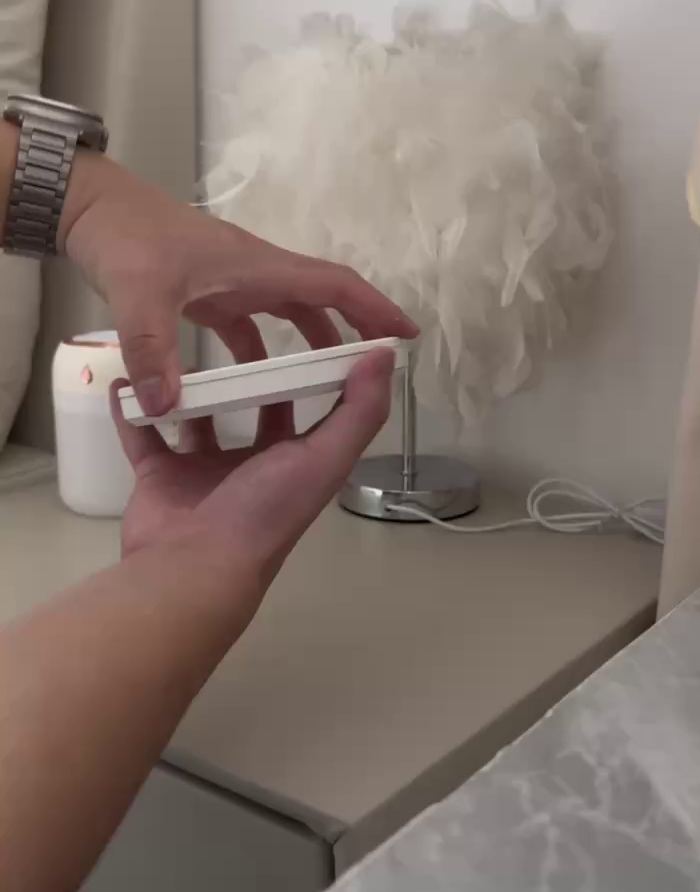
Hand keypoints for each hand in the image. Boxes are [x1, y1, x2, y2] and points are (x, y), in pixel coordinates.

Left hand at [62, 152, 416, 416]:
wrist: (88, 208)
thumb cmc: (124, 239)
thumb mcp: (137, 296)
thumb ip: (151, 352)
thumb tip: (166, 408)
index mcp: (256, 268)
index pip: (332, 285)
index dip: (374, 308)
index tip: (406, 334)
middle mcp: (253, 272)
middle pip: (319, 300)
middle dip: (352, 330)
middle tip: (377, 368)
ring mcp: (231, 280)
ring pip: (287, 312)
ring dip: (310, 342)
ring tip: (328, 383)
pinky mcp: (207, 290)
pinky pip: (249, 323)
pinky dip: (261, 350)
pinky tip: (255, 383)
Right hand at [110, 348, 393, 599]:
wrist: (194, 565)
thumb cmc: (265, 511)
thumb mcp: (325, 457)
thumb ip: (358, 410)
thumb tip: (384, 357)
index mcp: (294, 462)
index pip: (307, 409)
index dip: (308, 373)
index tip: (300, 327)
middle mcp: (251, 466)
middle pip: (248, 410)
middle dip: (242, 375)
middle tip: (229, 326)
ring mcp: (201, 472)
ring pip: (194, 418)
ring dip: (185, 388)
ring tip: (178, 345)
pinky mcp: (158, 477)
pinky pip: (143, 436)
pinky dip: (131, 410)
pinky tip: (124, 379)